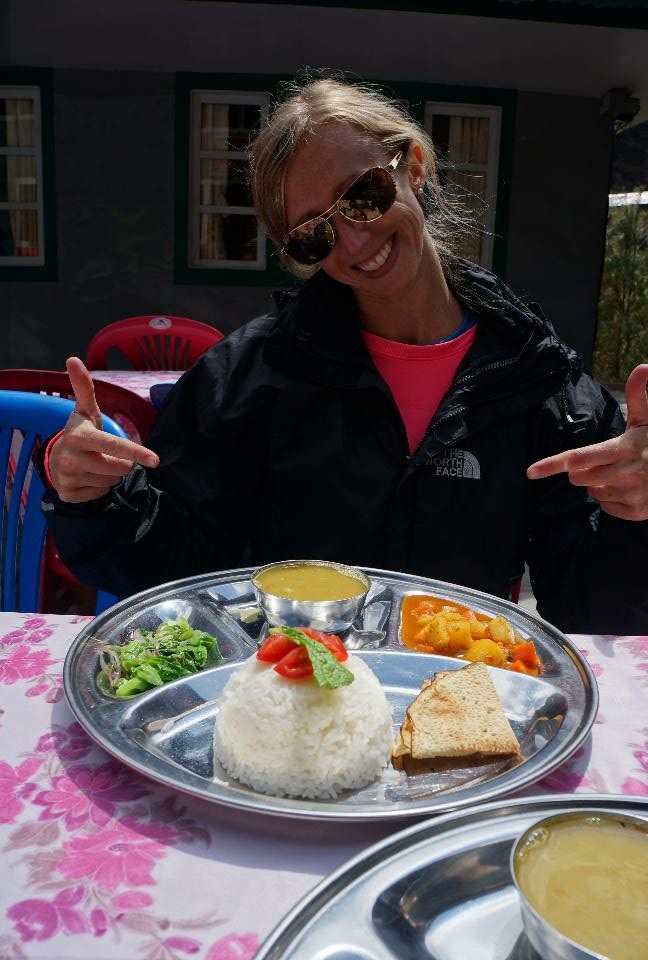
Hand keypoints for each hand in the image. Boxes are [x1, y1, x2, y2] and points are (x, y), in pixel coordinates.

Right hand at [48, 357, 159, 502]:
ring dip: (111, 475)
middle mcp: (71, 458)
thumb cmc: (80, 432)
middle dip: (122, 462)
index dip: (136, 452)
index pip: (113, 445)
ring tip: (96, 464)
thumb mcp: (84, 411)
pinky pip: (100, 495)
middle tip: (107, 454)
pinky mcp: (69, 495)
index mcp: (78, 436)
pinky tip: (88, 477)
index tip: (155, 460)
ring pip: (112, 482)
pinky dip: (100, 488)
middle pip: (120, 467)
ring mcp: (68, 478)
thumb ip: (84, 387)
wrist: (54, 459)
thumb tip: (73, 359)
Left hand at [527, 364, 647, 519]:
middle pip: (579, 477)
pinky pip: (606, 507)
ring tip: (620, 472)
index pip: (580, 457)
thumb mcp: (647, 419)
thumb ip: (639, 394)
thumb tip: (644, 366)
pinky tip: (627, 487)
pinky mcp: (637, 512)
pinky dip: (611, 498)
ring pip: (592, 492)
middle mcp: (628, 473)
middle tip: (602, 459)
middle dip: (582, 469)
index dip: (553, 464)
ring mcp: (633, 494)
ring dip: (598, 483)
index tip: (531, 471)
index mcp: (626, 448)